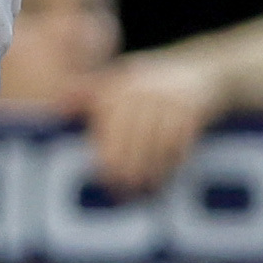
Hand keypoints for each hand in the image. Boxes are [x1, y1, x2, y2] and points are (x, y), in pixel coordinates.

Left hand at [79, 51, 221, 193]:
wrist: (204, 70)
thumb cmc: (151, 85)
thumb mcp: (119, 81)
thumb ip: (89, 96)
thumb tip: (58, 109)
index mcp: (118, 85)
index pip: (107, 128)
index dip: (107, 156)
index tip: (105, 179)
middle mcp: (141, 90)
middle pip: (130, 140)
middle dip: (127, 170)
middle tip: (123, 192)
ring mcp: (168, 99)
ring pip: (154, 146)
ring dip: (150, 171)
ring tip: (144, 189)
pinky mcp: (192, 110)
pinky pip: (178, 144)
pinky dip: (172, 163)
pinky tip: (166, 175)